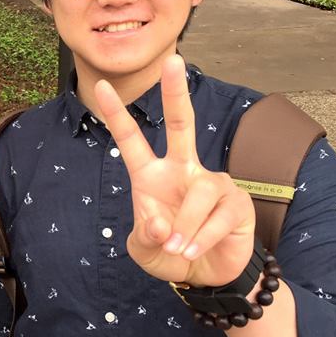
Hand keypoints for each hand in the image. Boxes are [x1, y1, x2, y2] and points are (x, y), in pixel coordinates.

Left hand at [93, 55, 255, 287]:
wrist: (206, 276)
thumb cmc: (169, 253)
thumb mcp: (144, 250)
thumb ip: (145, 236)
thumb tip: (160, 223)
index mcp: (152, 176)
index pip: (131, 140)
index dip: (116, 114)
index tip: (98, 85)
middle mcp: (183, 170)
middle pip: (181, 124)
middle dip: (177, 92)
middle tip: (173, 59)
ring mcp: (212, 182)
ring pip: (201, 192)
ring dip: (185, 226)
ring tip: (177, 249)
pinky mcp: (237, 202)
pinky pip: (219, 216)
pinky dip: (202, 238)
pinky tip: (192, 251)